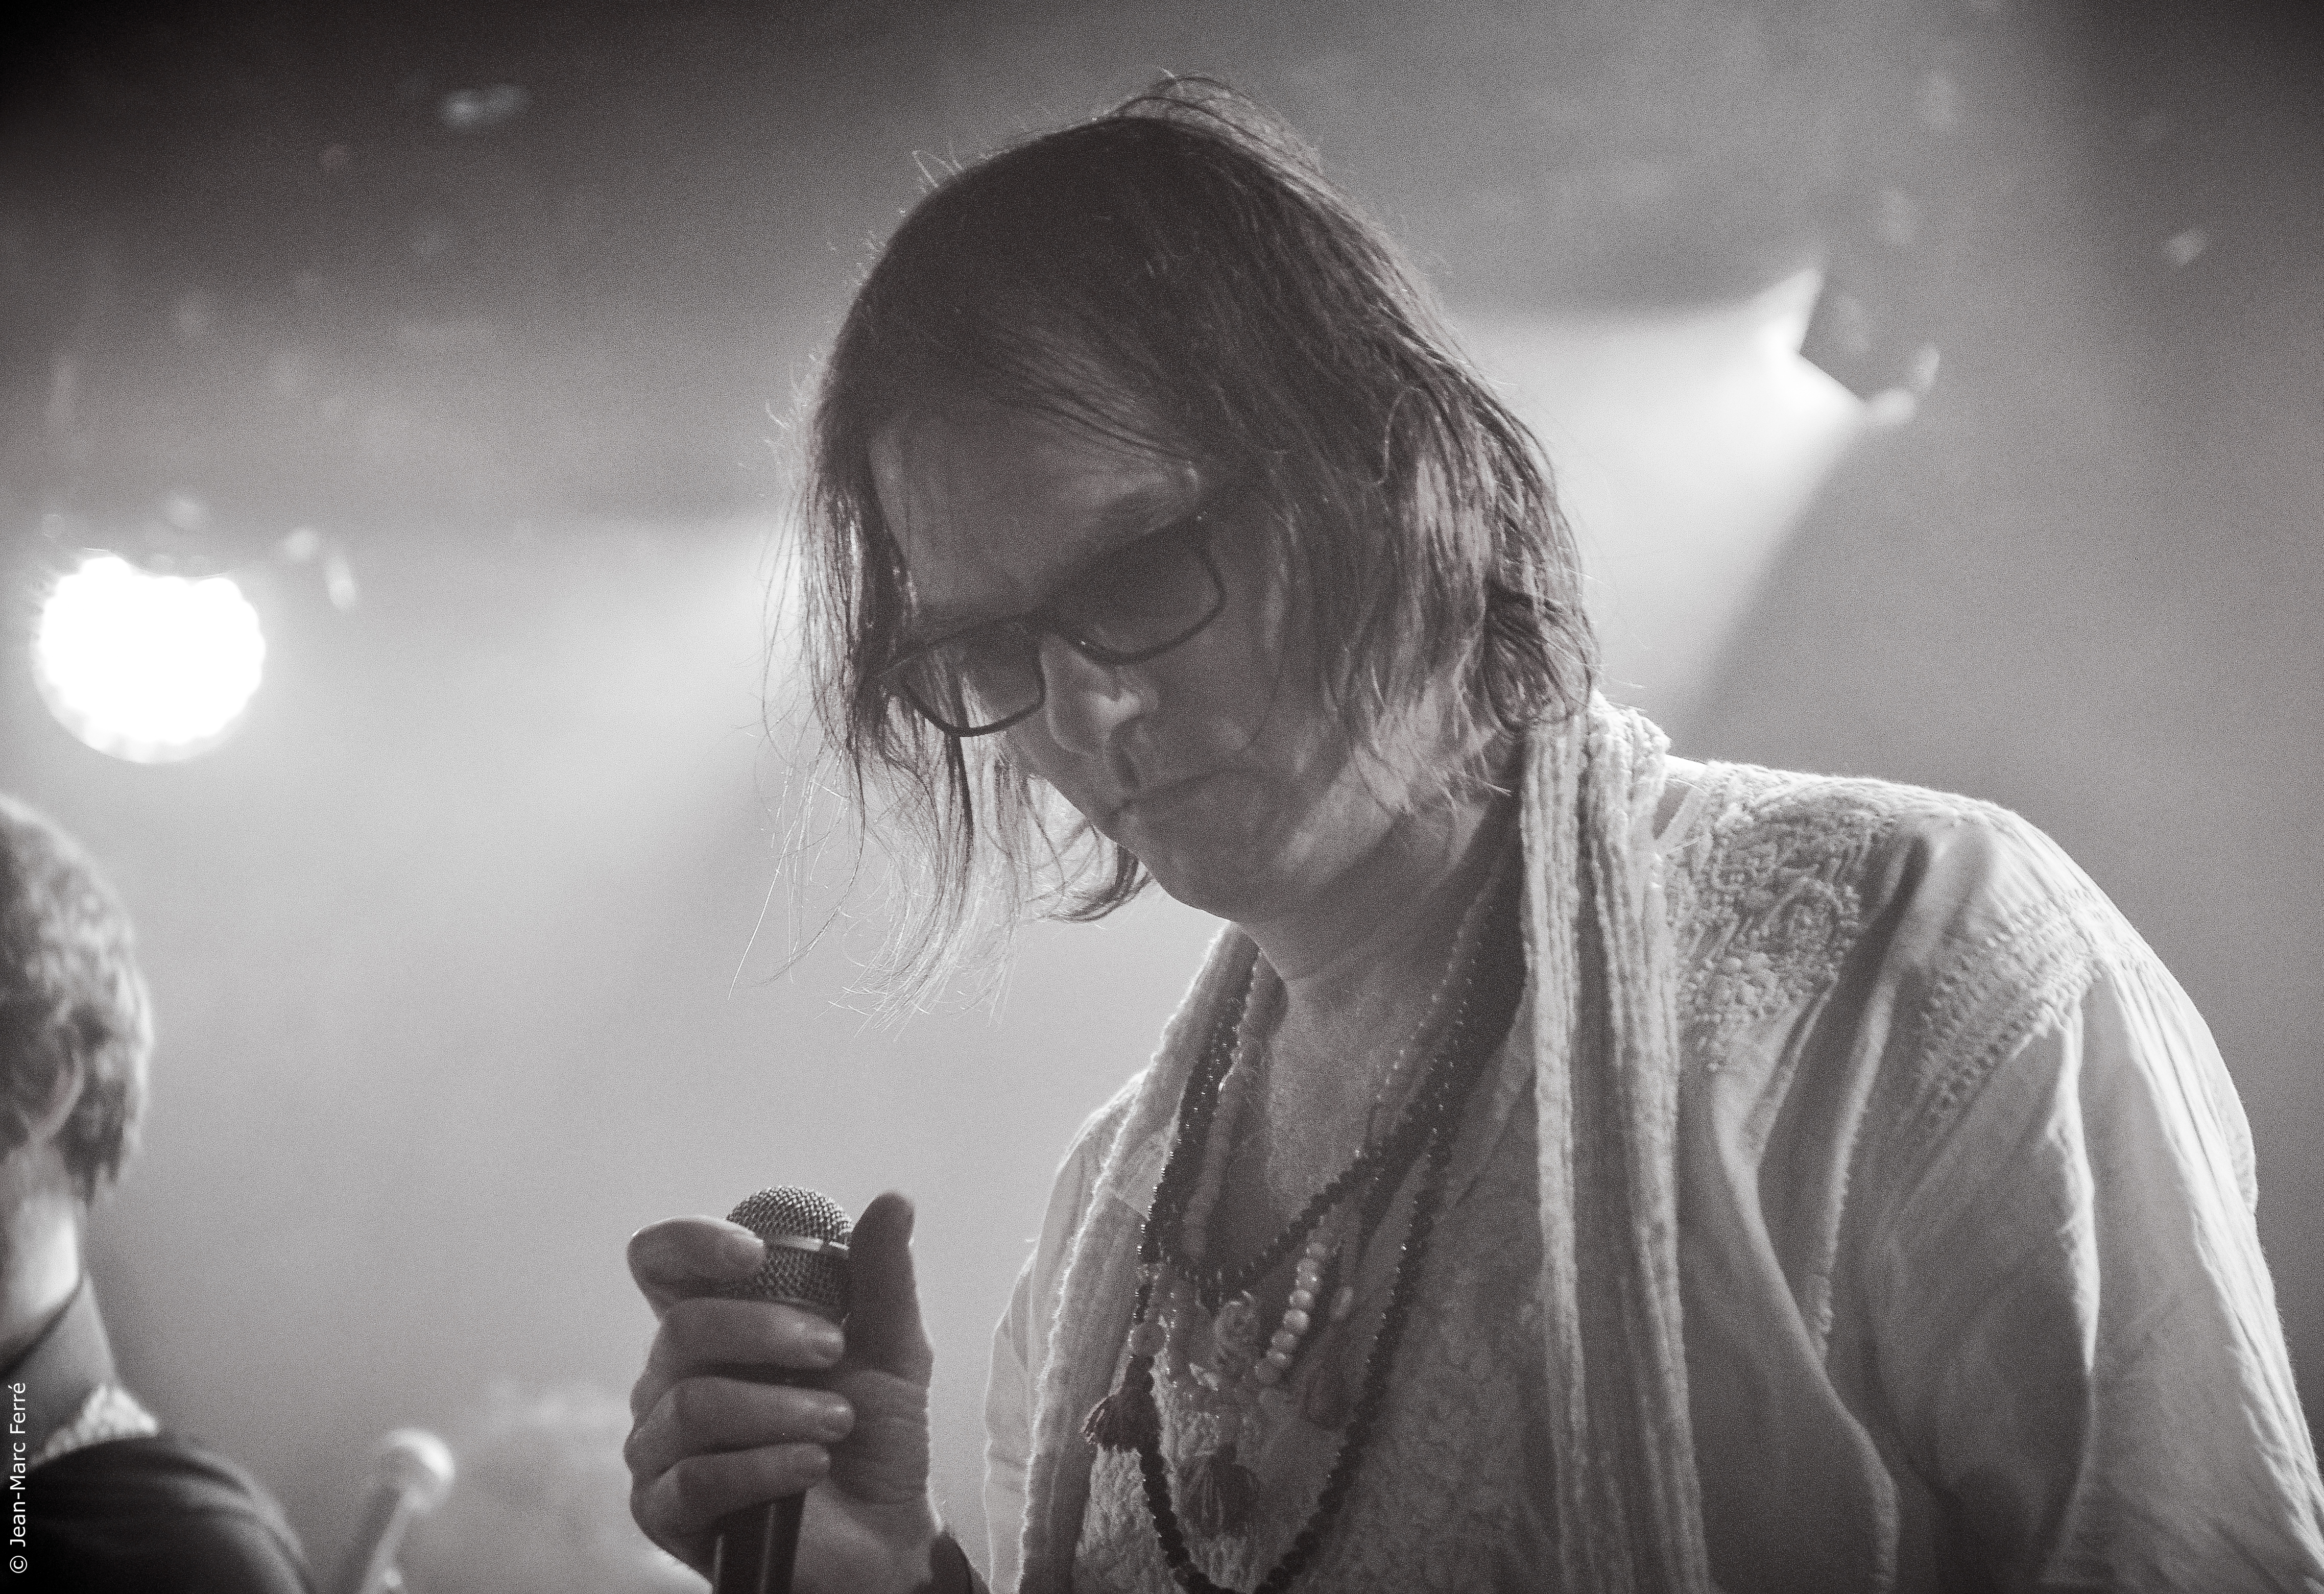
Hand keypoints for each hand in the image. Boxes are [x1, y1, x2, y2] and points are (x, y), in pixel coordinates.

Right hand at [625, 1191, 941, 1592]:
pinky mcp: (664, 1511)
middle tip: (834, 1352)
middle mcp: (670, 1378)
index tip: (753, 1252)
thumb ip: (884, 1277)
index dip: (692, 1244)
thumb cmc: (877, 1435)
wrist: (885, 1534)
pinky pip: (696, 1477)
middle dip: (766, 1332)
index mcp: (715, 1326)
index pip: (662, 1263)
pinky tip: (810, 1466)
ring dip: (779, 1408)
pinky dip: (765, 1465)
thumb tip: (894, 1200)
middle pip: (683, 1328)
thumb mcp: (893, 1348)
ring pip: (692, 1403)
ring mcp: (659, 1445)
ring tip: (835, 1424)